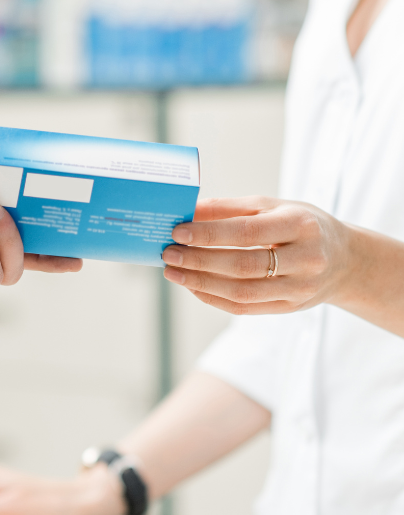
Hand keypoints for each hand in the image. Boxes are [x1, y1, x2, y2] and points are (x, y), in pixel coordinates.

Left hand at [161, 196, 352, 314]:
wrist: (346, 260)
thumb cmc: (300, 225)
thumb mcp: (272, 206)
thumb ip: (229, 208)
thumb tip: (187, 211)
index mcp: (301, 225)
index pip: (247, 232)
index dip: (209, 234)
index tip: (178, 231)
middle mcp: (306, 259)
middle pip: (243, 265)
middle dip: (199, 260)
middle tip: (169, 254)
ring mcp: (300, 289)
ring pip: (242, 292)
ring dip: (200, 283)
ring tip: (173, 272)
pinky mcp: (290, 308)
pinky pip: (244, 308)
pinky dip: (213, 297)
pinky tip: (192, 286)